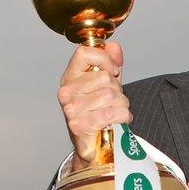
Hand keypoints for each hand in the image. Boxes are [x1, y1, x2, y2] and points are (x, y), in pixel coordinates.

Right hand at [57, 41, 131, 170]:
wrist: (94, 143)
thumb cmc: (99, 110)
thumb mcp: (107, 83)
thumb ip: (111, 63)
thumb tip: (113, 46)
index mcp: (70, 76)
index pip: (84, 52)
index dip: (104, 58)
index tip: (114, 69)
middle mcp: (66, 91)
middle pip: (104, 77)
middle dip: (118, 89)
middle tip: (115, 100)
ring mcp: (70, 108)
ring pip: (110, 95)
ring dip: (122, 104)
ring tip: (116, 111)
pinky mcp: (78, 125)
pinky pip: (111, 113)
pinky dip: (123, 116)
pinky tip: (119, 120)